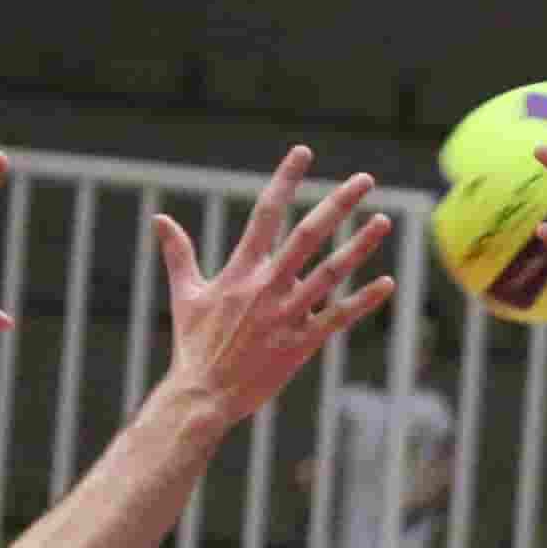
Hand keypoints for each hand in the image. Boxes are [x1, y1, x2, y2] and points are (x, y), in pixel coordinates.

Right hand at [156, 146, 394, 424]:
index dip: (285, 180)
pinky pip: (339, 317)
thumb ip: (178, 253)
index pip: (266, 213)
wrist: (203, 394)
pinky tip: (387, 284)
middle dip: (338, 204)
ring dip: (360, 246)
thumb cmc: (194, 344)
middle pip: (308, 235)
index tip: (304, 153)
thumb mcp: (185, 294)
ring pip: (331, 272)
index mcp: (240, 270)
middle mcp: (267, 286)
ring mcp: (287, 314)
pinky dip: (363, 301)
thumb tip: (159, 219)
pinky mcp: (302, 343)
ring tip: (384, 221)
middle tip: (365, 179)